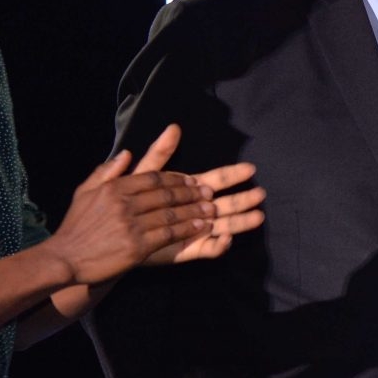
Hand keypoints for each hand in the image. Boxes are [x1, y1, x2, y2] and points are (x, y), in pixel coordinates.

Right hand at [43, 126, 216, 285]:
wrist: (65, 259)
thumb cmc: (75, 227)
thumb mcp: (85, 193)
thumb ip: (106, 172)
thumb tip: (126, 154)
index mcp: (114, 188)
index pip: (153, 178)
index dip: (176, 179)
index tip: (192, 181)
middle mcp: (124, 203)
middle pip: (166, 194)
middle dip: (191, 193)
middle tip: (209, 193)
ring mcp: (131, 225)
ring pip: (171, 213)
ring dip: (194, 211)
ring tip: (211, 209)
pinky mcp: (137, 246)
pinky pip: (169, 234)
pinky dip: (188, 229)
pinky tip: (201, 227)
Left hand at [134, 124, 265, 264]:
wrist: (116, 235)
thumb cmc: (128, 204)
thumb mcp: (143, 176)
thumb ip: (160, 153)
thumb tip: (174, 127)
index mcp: (189, 191)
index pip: (217, 180)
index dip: (232, 174)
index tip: (249, 168)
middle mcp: (197, 210)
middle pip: (227, 203)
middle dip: (244, 198)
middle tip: (260, 193)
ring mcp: (196, 230)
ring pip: (225, 225)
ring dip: (241, 221)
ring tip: (258, 216)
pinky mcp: (189, 250)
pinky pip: (210, 249)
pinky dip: (220, 245)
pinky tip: (226, 237)